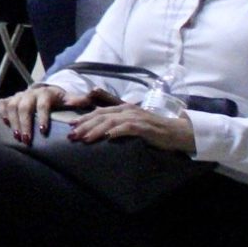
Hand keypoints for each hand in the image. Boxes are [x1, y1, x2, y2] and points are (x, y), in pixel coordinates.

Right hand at [0, 82, 102, 140]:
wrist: (45, 91)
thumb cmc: (59, 100)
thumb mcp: (69, 99)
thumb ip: (78, 100)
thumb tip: (89, 98)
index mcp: (46, 93)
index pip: (42, 105)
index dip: (42, 117)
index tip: (43, 131)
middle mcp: (30, 93)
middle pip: (24, 107)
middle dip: (25, 124)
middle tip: (26, 140)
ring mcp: (18, 95)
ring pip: (11, 106)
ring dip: (13, 121)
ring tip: (17, 137)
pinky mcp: (9, 99)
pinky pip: (2, 104)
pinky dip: (1, 113)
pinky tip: (5, 124)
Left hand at [67, 101, 196, 152]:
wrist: (177, 132)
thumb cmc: (154, 129)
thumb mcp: (134, 123)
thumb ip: (119, 123)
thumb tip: (102, 131)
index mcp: (124, 108)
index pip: (100, 112)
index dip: (84, 118)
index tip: (70, 126)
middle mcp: (128, 110)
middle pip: (101, 116)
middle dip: (85, 125)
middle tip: (71, 134)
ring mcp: (137, 117)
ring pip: (111, 121)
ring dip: (95, 130)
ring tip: (84, 138)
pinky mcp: (145, 127)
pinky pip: (127, 128)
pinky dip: (116, 132)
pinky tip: (107, 137)